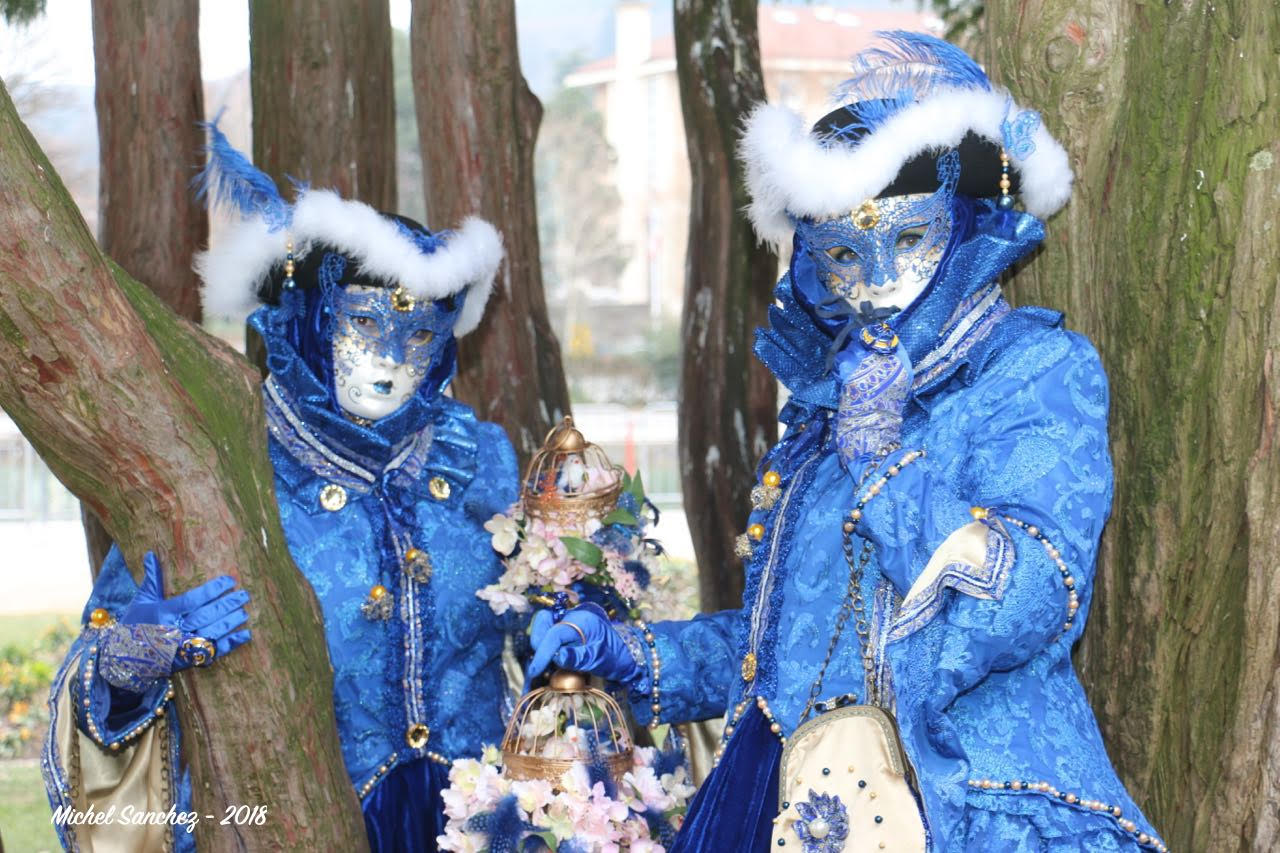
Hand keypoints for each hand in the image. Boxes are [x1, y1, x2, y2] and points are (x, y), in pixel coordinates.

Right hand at [121, 551, 251, 667]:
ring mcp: (181, 648)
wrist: (123, 658)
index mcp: (163, 613)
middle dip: (226, 605)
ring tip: (244, 611)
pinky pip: (212, 652)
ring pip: (211, 633)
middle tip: (244, 594)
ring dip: (230, 623)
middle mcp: (173, 631)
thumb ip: (152, 579)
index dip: (212, 590)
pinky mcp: (187, 661)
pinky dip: (230, 644)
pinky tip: (246, 634)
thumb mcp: (142, 600)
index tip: (229, 580)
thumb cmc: (134, 624)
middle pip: (205, 616)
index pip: (192, 600)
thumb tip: (150, 553)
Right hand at [525, 604, 640, 691]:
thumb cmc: (615, 657)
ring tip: (546, 664)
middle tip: (542, 667)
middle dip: (539, 643)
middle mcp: (573, 615)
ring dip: (540, 643)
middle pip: (544, 621)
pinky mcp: (567, 628)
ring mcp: (569, 620)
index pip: (555, 633)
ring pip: (543, 625)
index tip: (535, 671)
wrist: (626, 655)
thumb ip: (578, 658)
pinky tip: (549, 660)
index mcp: (583, 620)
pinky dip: (545, 644)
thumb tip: (558, 657)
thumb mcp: (599, 659)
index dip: (543, 652)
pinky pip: (549, 631)